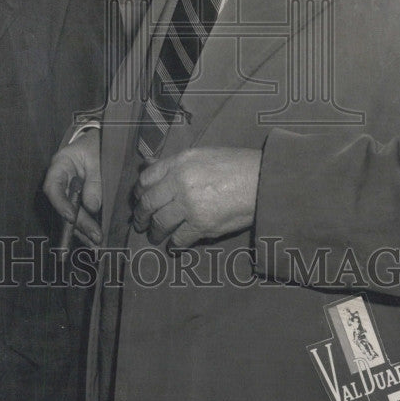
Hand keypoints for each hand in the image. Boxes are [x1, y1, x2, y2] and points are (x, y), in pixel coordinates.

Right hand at [43, 126, 101, 245]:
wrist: (101, 140)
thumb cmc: (97, 144)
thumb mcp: (98, 156)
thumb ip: (95, 180)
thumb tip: (92, 206)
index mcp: (60, 165)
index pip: (52, 186)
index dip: (60, 204)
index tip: (71, 217)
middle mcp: (60, 181)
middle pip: (64, 206)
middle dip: (79, 224)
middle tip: (95, 236)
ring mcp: (68, 192)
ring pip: (70, 215)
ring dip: (83, 231)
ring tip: (96, 243)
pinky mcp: (77, 199)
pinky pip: (78, 215)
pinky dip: (86, 228)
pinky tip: (94, 239)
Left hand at [132, 147, 261, 248]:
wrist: (260, 180)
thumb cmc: (234, 164)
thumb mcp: (201, 154)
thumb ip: (173, 162)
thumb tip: (146, 165)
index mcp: (179, 162)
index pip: (146, 178)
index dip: (138, 192)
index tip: (138, 199)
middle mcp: (180, 182)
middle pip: (149, 203)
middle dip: (141, 216)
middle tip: (140, 223)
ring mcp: (190, 204)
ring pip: (160, 223)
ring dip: (155, 232)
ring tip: (155, 236)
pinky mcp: (201, 224)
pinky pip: (179, 238)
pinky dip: (174, 244)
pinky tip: (174, 245)